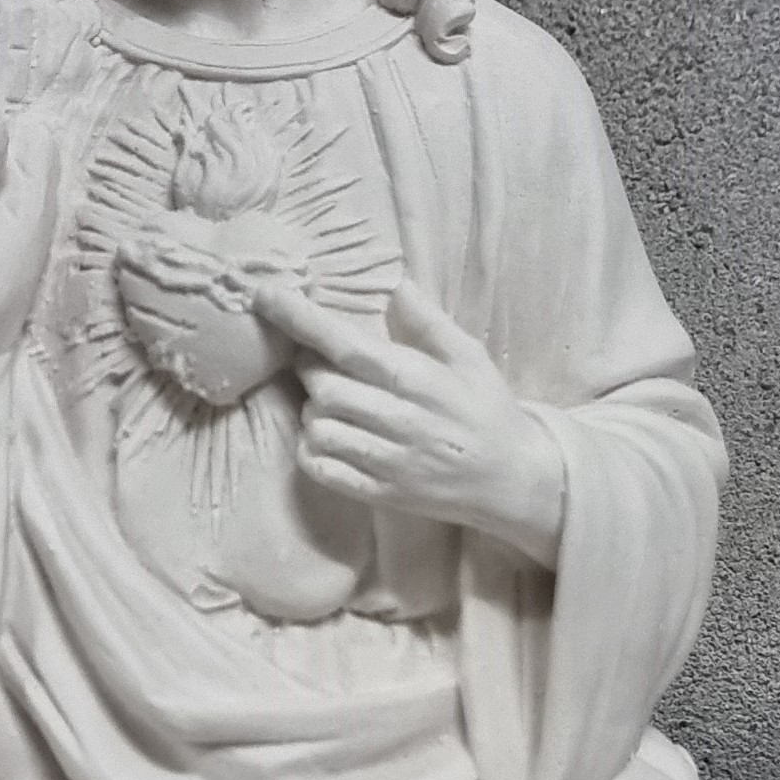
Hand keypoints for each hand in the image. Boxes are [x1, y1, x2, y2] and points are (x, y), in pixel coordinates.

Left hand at [253, 277, 564, 567]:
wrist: (513, 480)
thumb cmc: (488, 410)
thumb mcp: (470, 357)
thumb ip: (428, 322)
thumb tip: (395, 286)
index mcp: (417, 379)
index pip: (345, 345)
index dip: (300, 319)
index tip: (266, 297)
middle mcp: (398, 420)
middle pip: (324, 387)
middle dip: (309, 367)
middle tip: (318, 361)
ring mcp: (387, 461)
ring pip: (318, 428)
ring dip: (313, 410)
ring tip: (332, 402)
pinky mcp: (380, 493)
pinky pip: (323, 469)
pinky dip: (310, 450)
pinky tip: (327, 437)